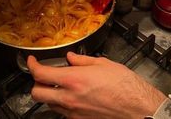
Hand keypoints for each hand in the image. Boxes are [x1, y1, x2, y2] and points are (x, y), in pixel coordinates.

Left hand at [27, 52, 165, 118]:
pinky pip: (62, 112)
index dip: (32, 65)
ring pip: (48, 103)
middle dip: (36, 82)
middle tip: (44, 74)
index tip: (32, 61)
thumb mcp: (103, 64)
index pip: (41, 74)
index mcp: (74, 79)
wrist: (138, 109)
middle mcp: (69, 98)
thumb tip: (71, 57)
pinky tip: (73, 96)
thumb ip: (82, 60)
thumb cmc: (124, 85)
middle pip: (37, 93)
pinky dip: (62, 103)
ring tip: (60, 84)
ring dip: (49, 93)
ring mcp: (73, 112)